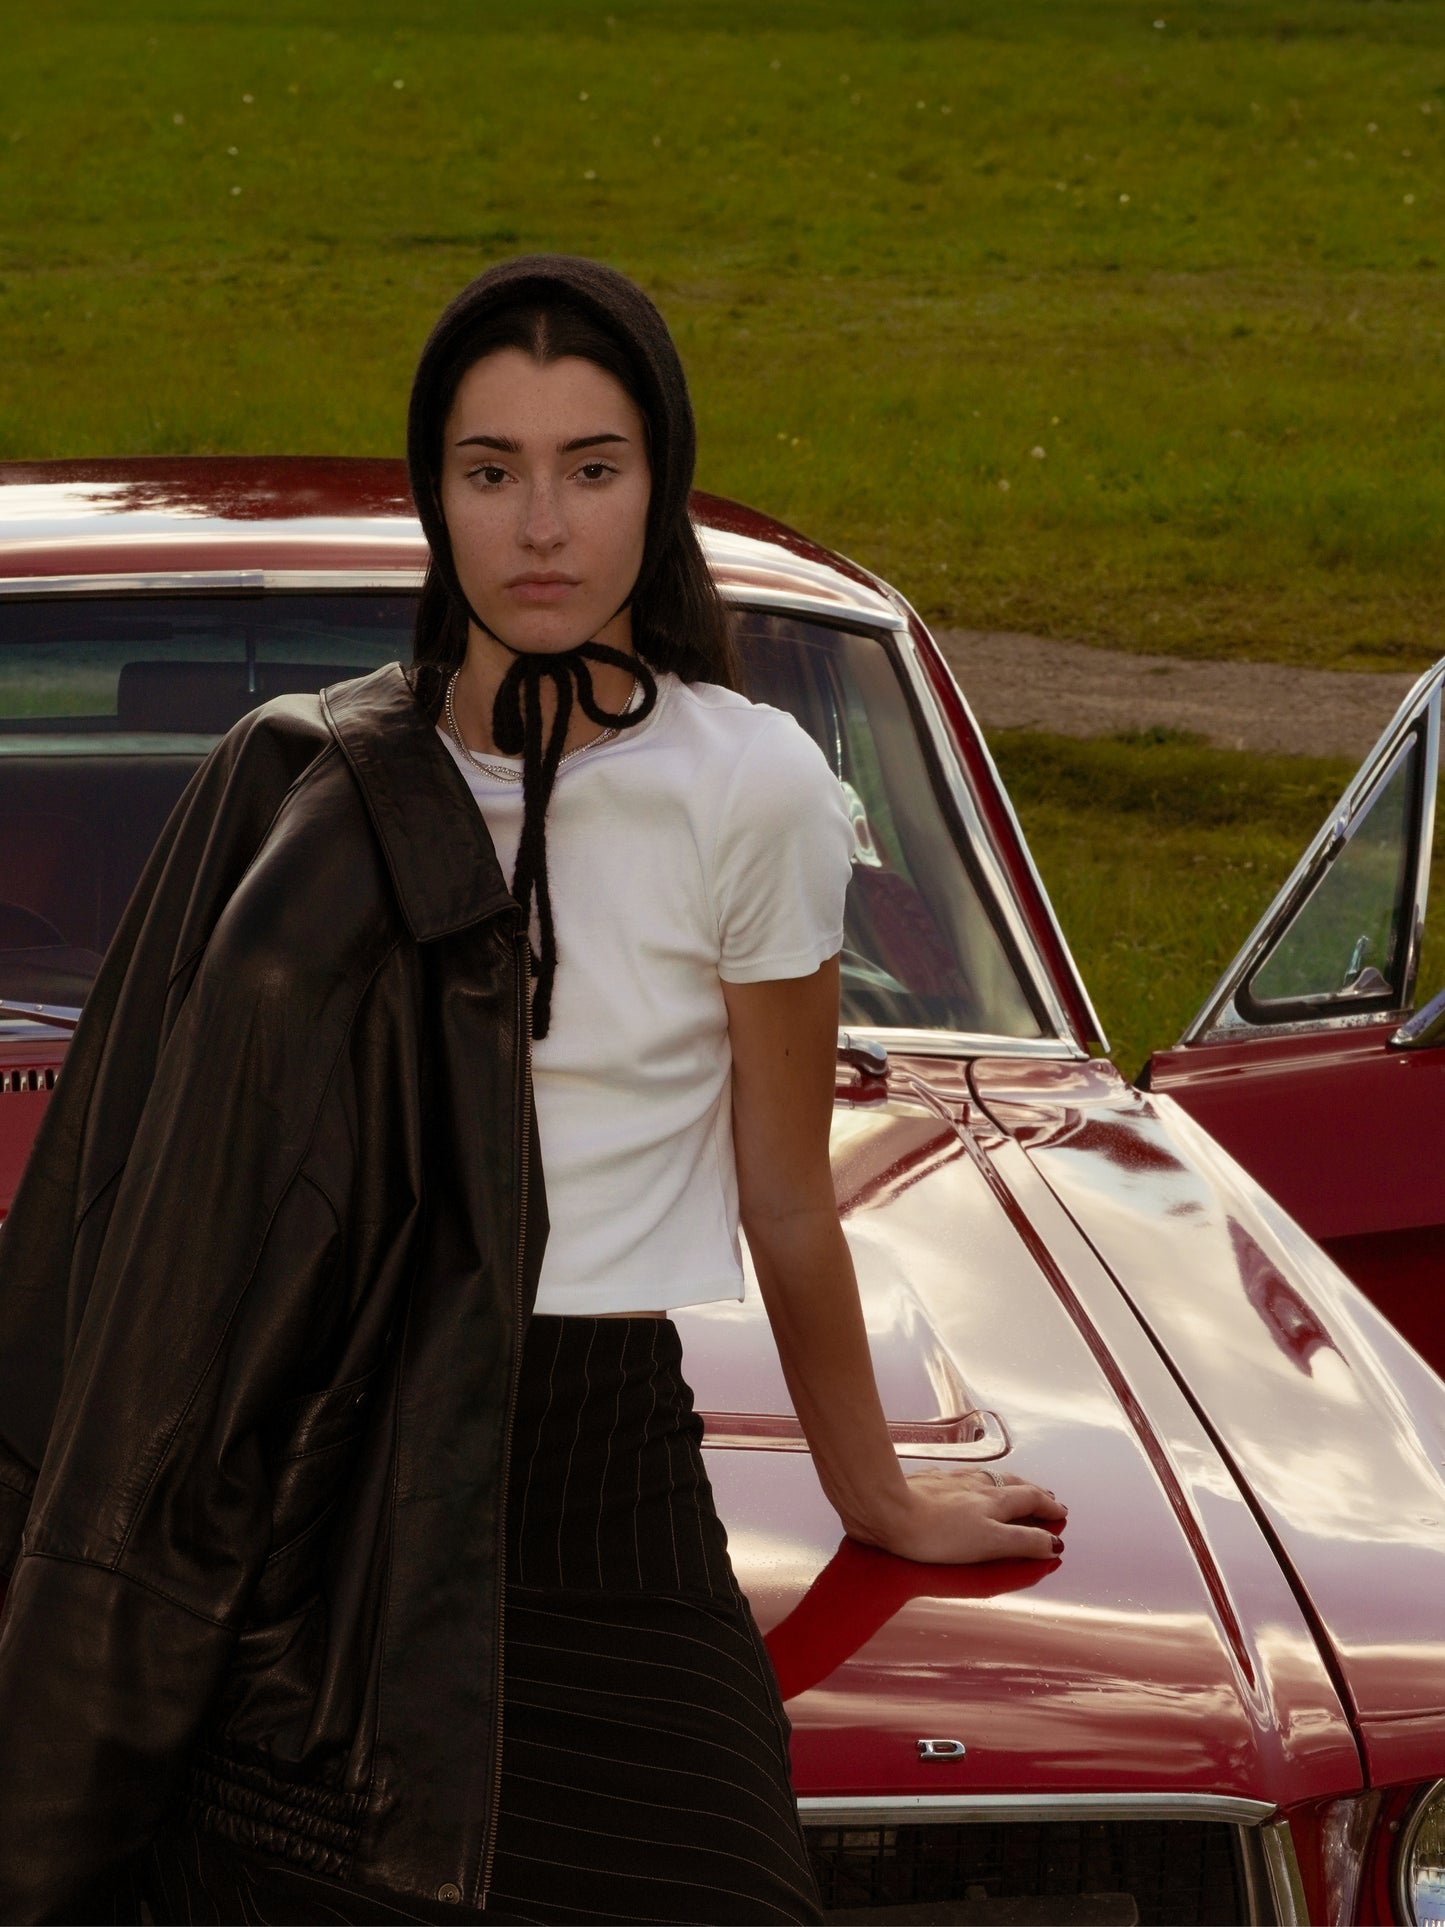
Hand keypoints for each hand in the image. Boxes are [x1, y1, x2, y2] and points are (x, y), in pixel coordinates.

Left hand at [848, 1467, 1066, 1564]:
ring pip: (988, 1479)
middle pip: (1012, 1484)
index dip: (1049, 1508)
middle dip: (1033, 1492)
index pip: (1031, 1499)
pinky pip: (962, 1480)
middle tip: (1047, 1500)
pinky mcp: (927, 1484)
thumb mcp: (989, 1542)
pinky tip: (968, 1486)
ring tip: (1015, 1490)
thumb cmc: (937, 1533)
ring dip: (1008, 1485)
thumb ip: (1023, 1542)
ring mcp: (951, 1481)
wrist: (886, 1509)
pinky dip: (978, 1484)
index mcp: (995, 1499)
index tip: (1062, 1514)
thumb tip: (1053, 1543)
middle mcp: (977, 1485)